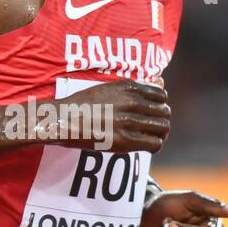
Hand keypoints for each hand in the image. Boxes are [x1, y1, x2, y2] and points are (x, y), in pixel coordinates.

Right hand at [49, 81, 170, 153]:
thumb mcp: (109, 88)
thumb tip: (162, 80)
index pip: (161, 96)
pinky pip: (154, 144)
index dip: (158, 106)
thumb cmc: (82, 104)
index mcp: (129, 87)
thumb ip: (137, 85)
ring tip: (148, 138)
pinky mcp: (123, 140)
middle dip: (160, 121)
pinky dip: (153, 146)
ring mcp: (128, 121)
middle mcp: (132, 102)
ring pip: (162, 128)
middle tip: (150, 129)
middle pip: (165, 113)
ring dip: (158, 134)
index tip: (149, 114)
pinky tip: (144, 146)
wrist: (62, 120)